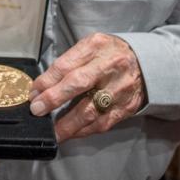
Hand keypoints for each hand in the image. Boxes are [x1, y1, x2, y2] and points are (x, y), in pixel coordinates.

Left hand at [28, 33, 144, 141]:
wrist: (145, 61)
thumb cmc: (109, 53)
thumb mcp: (90, 46)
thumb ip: (69, 63)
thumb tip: (43, 86)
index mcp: (95, 46)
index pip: (66, 64)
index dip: (47, 81)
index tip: (33, 93)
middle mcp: (109, 65)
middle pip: (77, 83)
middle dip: (54, 99)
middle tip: (37, 110)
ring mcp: (120, 88)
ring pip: (91, 109)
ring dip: (69, 124)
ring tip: (53, 131)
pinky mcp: (127, 106)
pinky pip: (103, 123)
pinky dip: (85, 130)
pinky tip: (72, 133)